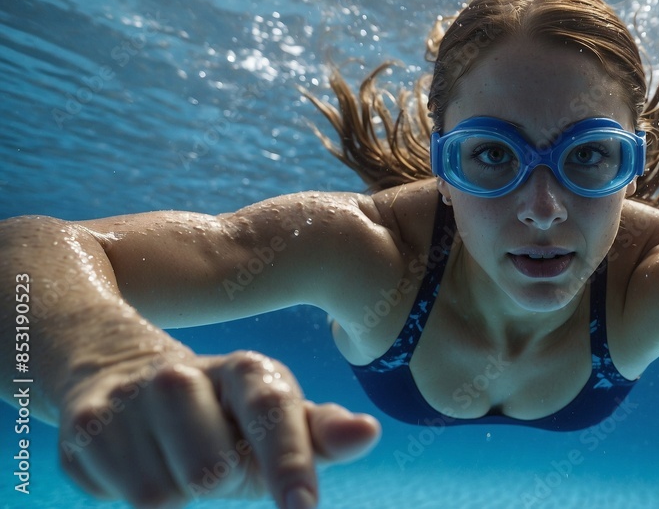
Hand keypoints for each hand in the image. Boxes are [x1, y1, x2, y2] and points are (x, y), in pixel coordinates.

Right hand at [56, 350, 380, 508]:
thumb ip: (320, 432)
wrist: (126, 372)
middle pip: (211, 473)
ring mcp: (129, 399)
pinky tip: (139, 456)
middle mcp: (184, 375)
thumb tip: (369, 433)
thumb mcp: (274, 416)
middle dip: (219, 481)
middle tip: (210, 455)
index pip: (272, 415)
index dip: (289, 463)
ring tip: (174, 454)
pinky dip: (133, 490)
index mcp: (245, 371)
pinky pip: (119, 497)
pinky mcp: (83, 426)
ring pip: (161, 495)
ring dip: (175, 491)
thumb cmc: (223, 412)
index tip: (303, 506)